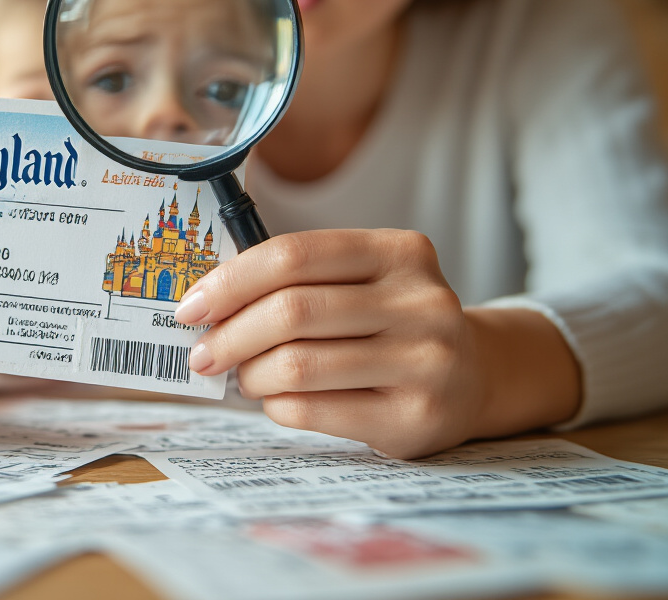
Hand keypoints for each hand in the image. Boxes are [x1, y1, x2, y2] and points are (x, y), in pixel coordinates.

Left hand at [176, 229, 579, 458]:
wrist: (476, 376)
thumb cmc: (392, 322)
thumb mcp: (365, 280)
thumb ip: (300, 278)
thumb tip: (205, 300)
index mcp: (400, 251)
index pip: (294, 255)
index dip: (231, 280)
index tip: (191, 306)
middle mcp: (421, 302)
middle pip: (292, 311)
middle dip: (230, 334)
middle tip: (202, 353)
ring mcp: (425, 362)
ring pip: (298, 365)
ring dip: (251, 374)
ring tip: (242, 377)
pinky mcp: (415, 417)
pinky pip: (315, 410)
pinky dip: (278, 406)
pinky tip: (276, 401)